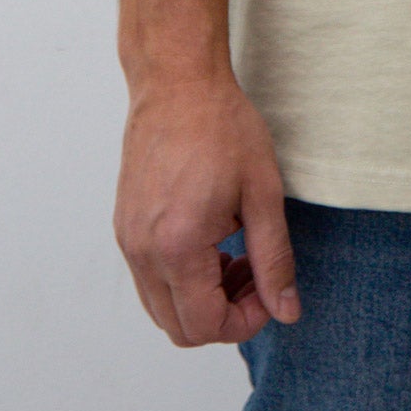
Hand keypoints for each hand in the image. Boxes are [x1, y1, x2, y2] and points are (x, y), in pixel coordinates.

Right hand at [114, 70, 300, 346]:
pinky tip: (212, 241)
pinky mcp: (124, 227)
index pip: (206, 326)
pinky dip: (181, 280)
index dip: (246, 320)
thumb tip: (286, 311)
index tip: (269, 290)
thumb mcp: (263, 193)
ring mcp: (128, 240)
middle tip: (255, 274)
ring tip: (236, 255)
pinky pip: (149, 280)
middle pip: (179, 328)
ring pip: (161, 308)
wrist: (177, 82)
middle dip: (224, 316)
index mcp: (178, 247)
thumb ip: (274, 259)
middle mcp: (143, 252)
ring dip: (201, 300)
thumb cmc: (222, 126)